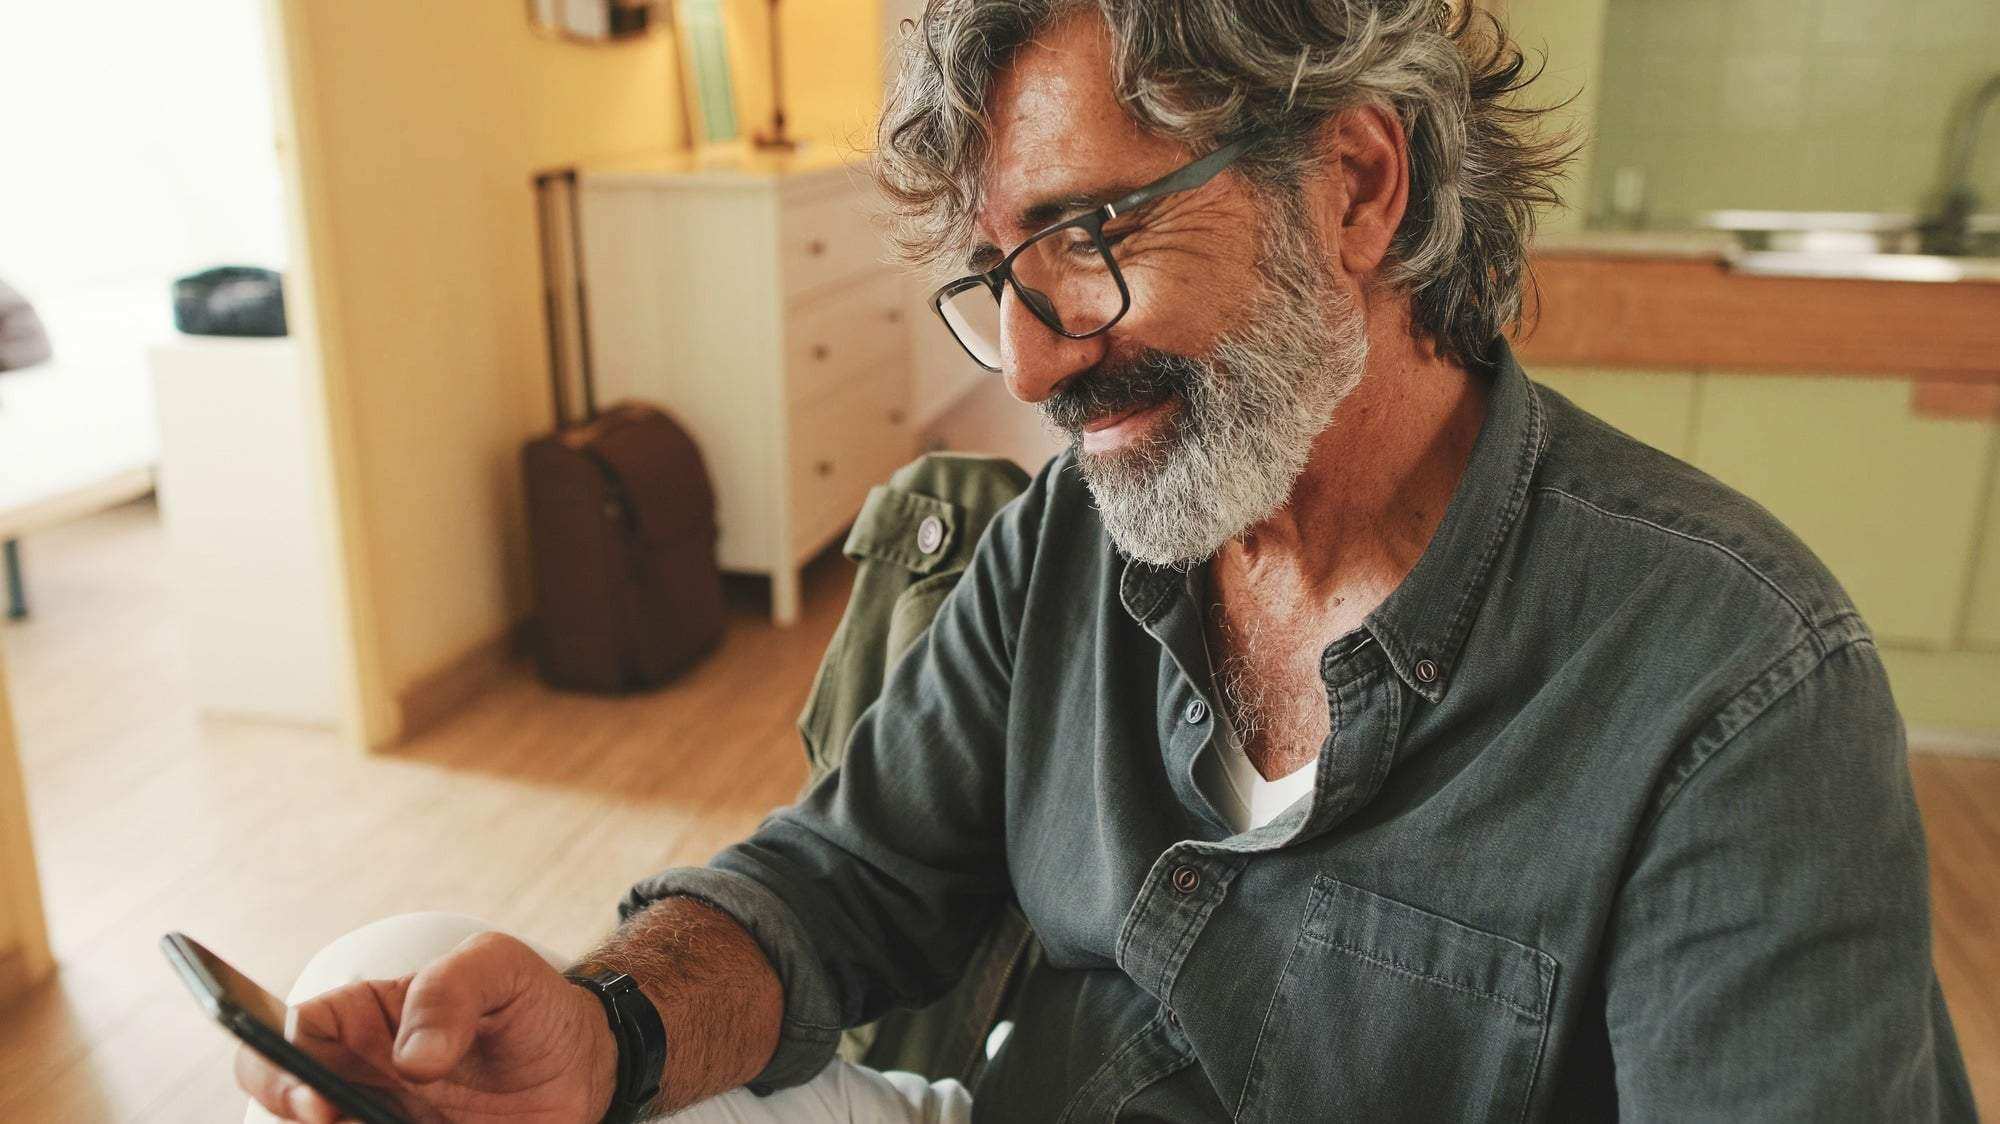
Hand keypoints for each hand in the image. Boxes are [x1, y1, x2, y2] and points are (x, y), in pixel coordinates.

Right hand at [235, 932, 617, 1123]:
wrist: (586, 1062)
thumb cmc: (529, 1003)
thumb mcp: (501, 967)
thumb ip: (451, 990)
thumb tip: (411, 1058)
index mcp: (362, 1019)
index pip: (288, 1035)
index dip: (278, 1067)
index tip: (318, 1098)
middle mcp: (359, 1077)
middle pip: (289, 1103)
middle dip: (295, 1114)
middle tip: (339, 1121)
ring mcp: (381, 1118)